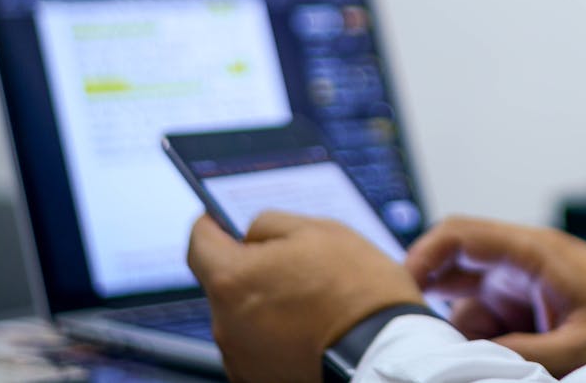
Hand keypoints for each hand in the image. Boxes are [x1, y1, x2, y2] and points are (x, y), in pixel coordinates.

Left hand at [187, 211, 423, 382]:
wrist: (385, 352)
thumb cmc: (357, 289)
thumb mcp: (319, 230)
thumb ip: (271, 223)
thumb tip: (251, 233)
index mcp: (233, 279)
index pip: (199, 243)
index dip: (212, 225)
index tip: (221, 218)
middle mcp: (224, 323)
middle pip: (225, 282)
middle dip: (252, 267)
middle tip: (294, 261)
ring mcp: (240, 358)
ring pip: (242, 315)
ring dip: (266, 302)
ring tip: (313, 299)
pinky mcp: (257, 380)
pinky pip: (258, 345)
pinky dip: (277, 333)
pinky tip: (311, 326)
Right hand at [406, 216, 585, 377]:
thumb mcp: (577, 346)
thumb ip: (519, 355)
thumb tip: (463, 363)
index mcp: (534, 251)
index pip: (461, 234)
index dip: (421, 256)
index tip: (395, 292)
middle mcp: (521, 263)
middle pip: (452, 270)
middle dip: (434, 307)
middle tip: (423, 343)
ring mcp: (521, 286)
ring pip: (464, 308)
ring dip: (463, 339)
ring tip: (482, 360)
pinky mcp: (526, 309)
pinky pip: (485, 326)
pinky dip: (481, 348)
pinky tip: (491, 362)